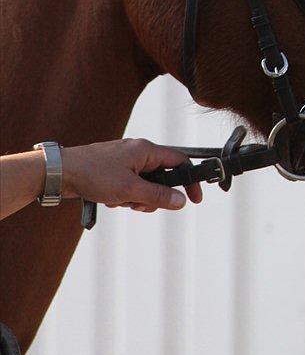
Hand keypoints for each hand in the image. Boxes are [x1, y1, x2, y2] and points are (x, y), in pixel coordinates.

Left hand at [61, 138, 202, 211]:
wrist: (61, 172)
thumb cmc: (93, 174)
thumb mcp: (130, 189)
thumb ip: (158, 195)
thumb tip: (181, 201)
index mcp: (146, 150)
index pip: (180, 161)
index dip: (190, 180)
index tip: (194, 199)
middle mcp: (138, 152)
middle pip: (162, 177)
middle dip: (153, 196)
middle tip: (139, 204)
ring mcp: (126, 161)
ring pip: (145, 184)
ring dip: (136, 199)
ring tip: (120, 201)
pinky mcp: (114, 170)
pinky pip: (130, 186)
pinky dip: (124, 196)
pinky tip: (110, 199)